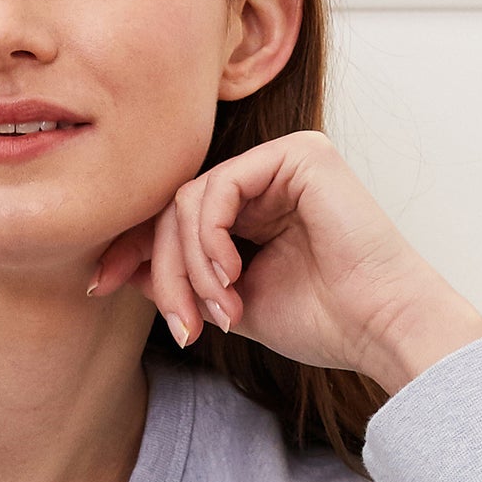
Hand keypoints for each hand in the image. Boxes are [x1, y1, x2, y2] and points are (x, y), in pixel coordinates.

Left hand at [90, 129, 481, 395]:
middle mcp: (269, 174)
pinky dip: (210, 240)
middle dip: (163, 271)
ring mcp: (283, 158)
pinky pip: (217, 189)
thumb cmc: (324, 322)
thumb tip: (119, 267)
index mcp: (256, 205)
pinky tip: (233, 277)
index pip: (176, 214)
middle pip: (175, 207)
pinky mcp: (297, 154)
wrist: (381, 327)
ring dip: (190, 267)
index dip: (134, 248)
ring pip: (189, 200)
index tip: (100, 284)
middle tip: (183, 326)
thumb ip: (182, 279)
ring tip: (222, 312)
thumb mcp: (230, 303)